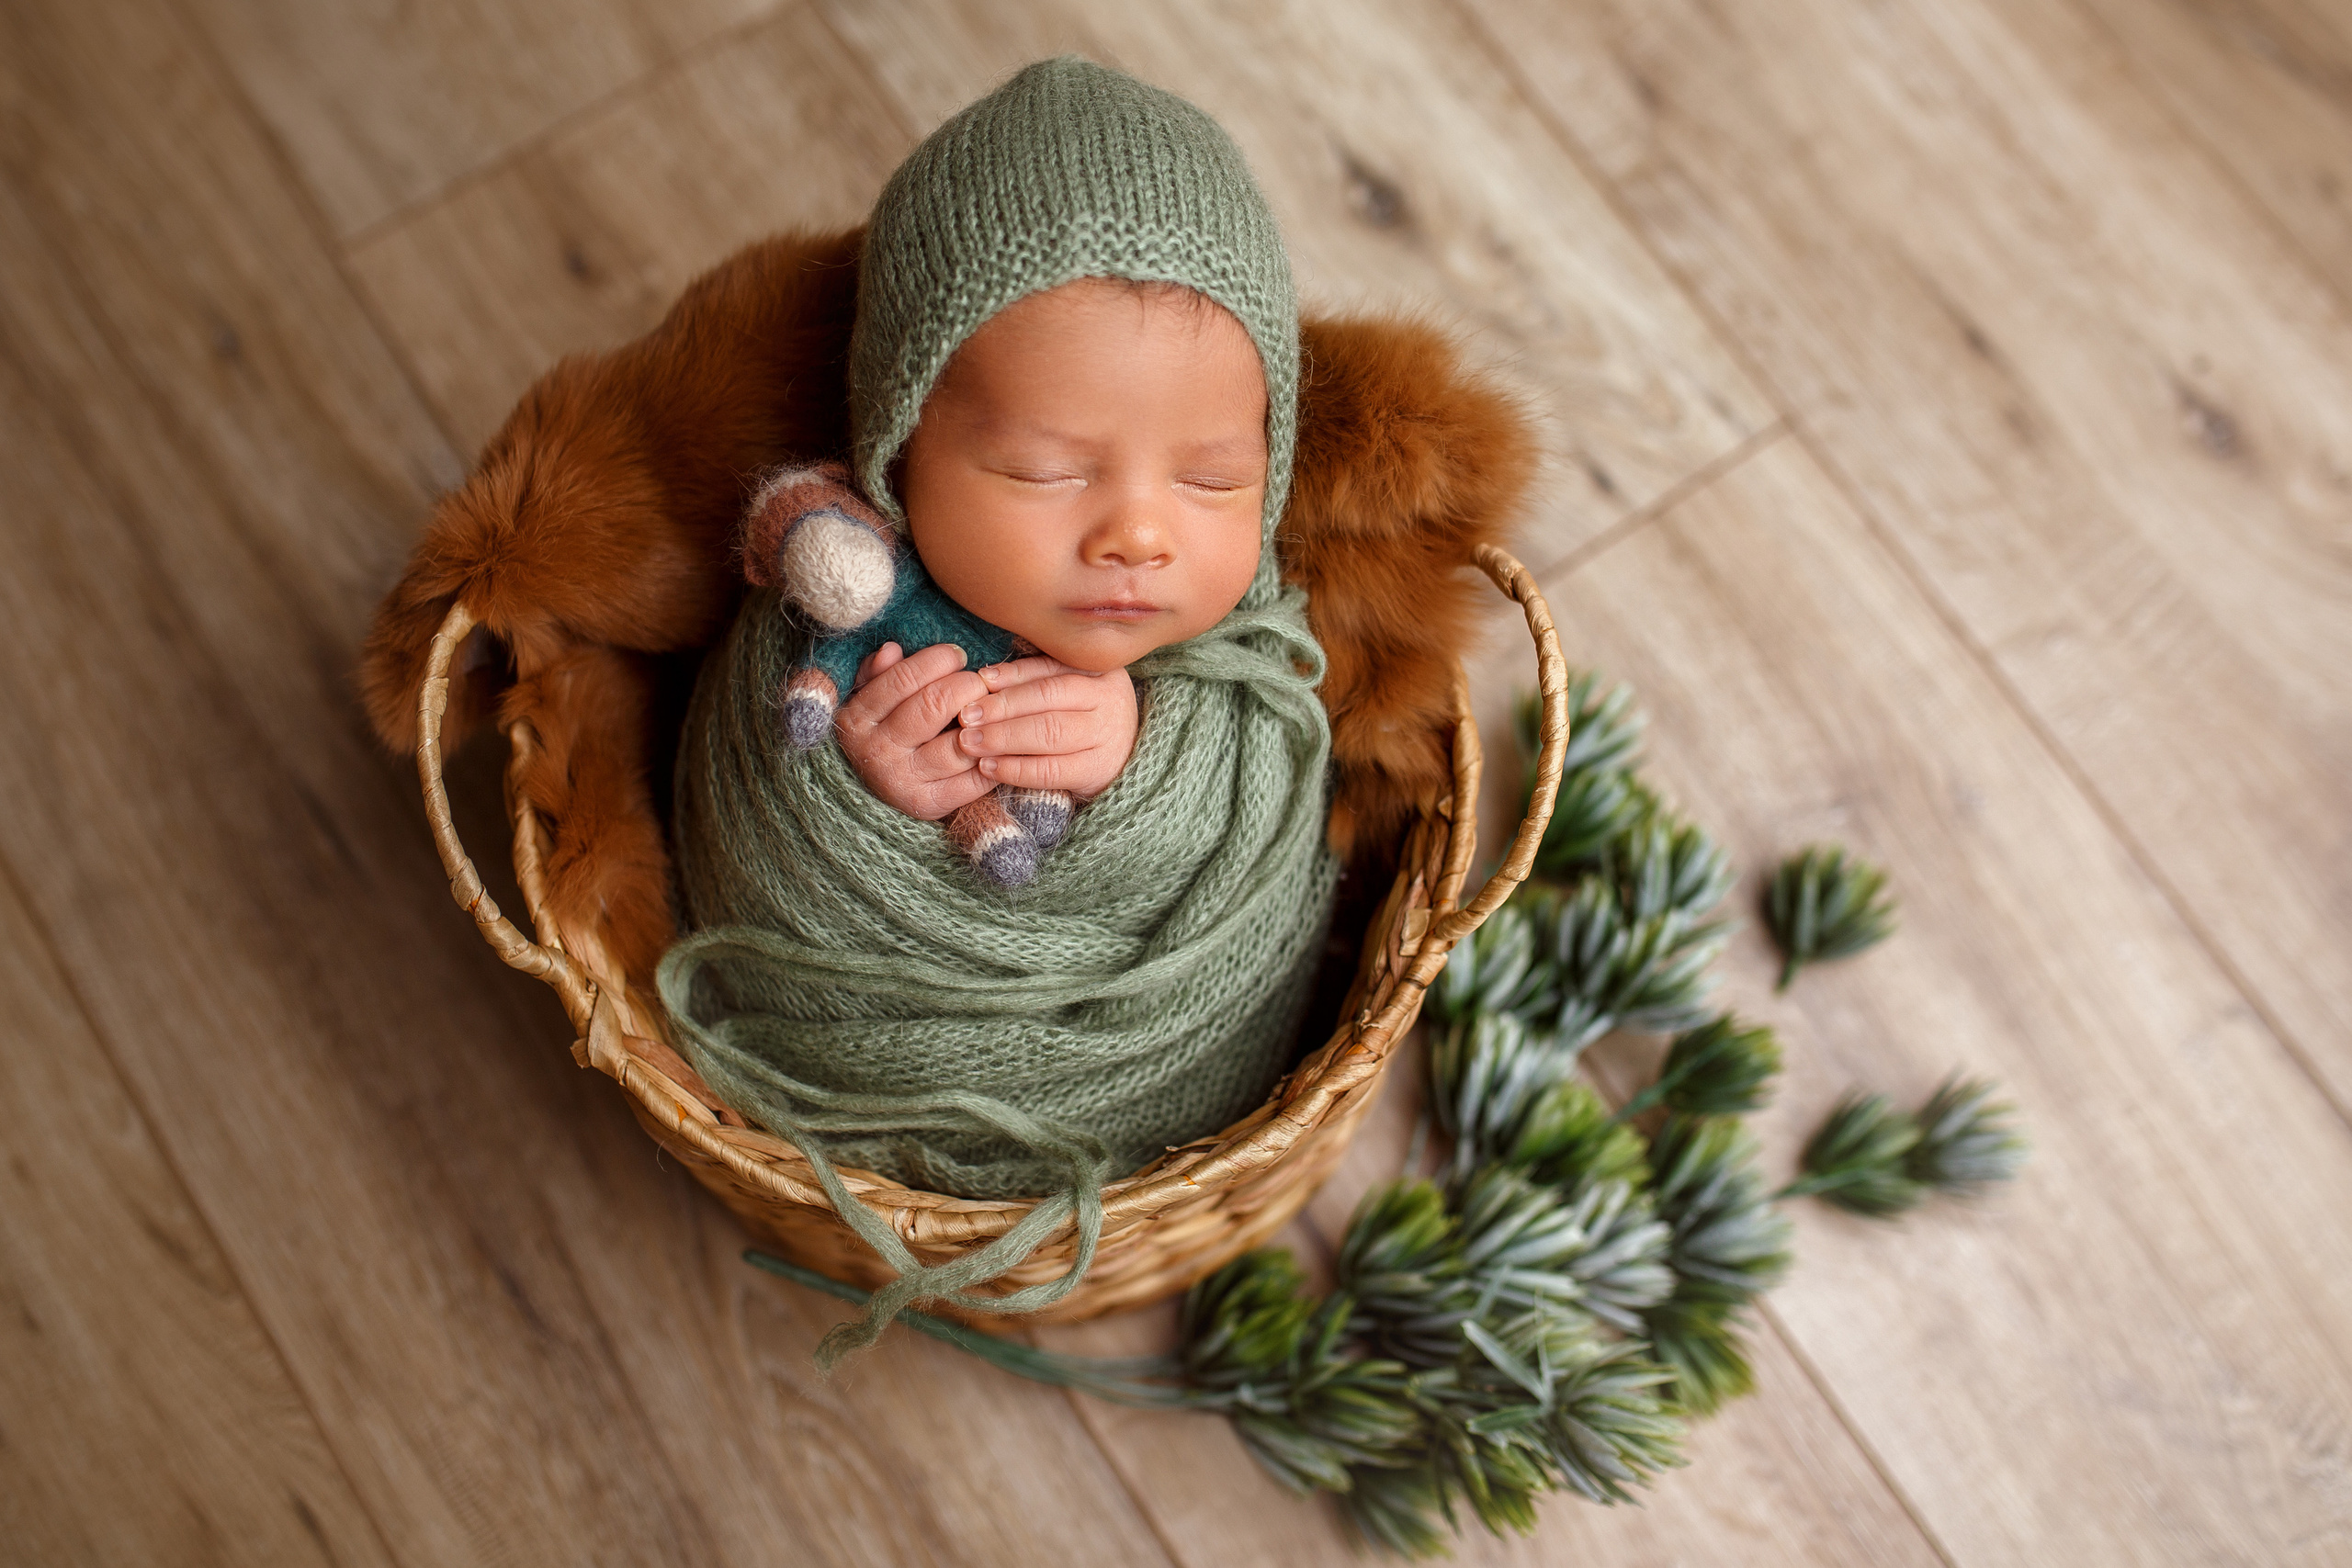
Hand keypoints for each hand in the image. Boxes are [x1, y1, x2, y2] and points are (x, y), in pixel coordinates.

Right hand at [834, 642, 994, 820]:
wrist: (867, 798)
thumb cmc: (879, 734)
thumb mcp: (867, 701)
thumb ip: (877, 674)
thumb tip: (892, 650)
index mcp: (857, 718)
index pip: (904, 678)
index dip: (938, 660)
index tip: (957, 655)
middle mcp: (877, 751)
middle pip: (935, 705)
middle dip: (968, 685)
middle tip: (980, 682)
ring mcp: (902, 781)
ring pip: (959, 743)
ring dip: (985, 722)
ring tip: (990, 710)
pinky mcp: (928, 804)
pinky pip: (974, 778)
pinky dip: (992, 757)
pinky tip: (994, 742)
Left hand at [953, 656, 1138, 800]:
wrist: (1122, 763)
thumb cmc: (1082, 721)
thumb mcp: (1068, 693)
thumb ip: (1035, 680)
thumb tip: (984, 677)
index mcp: (1099, 669)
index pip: (1050, 667)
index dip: (1012, 674)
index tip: (980, 681)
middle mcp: (1109, 698)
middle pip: (1048, 697)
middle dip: (1001, 707)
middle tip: (966, 716)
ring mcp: (1108, 735)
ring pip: (1049, 732)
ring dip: (1003, 737)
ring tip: (970, 742)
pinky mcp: (1099, 770)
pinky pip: (1051, 770)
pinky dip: (1015, 768)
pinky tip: (989, 767)